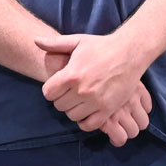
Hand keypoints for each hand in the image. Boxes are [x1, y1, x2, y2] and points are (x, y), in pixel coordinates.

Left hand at [37, 33, 152, 144]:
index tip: (58, 86)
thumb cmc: (101, 46)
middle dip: (61, 99)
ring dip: (73, 110)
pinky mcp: (108, 109)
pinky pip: (89, 125)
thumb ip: (55, 43)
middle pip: (59, 106)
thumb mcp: (77, 41)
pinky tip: (87, 111)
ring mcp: (95, 102)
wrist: (129, 53)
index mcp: (71, 75)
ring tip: (79, 101)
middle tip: (69, 93)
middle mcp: (82, 90)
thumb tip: (36, 41)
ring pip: (73, 116)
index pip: (48, 93)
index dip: (51, 90)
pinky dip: (85, 121)